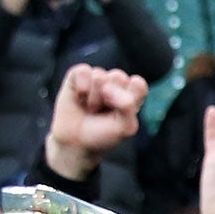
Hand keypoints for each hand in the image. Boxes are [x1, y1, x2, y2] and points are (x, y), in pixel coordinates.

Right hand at [43, 64, 147, 181]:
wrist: (76, 143)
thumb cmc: (104, 136)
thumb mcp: (124, 128)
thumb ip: (127, 106)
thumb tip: (108, 87)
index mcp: (132, 95)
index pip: (138, 84)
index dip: (129, 98)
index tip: (122, 113)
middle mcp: (115, 83)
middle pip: (118, 76)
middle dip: (110, 98)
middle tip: (103, 113)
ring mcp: (97, 78)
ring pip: (99, 76)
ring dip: (94, 98)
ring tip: (91, 109)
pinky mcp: (78, 75)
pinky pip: (83, 71)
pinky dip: (82, 87)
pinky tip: (80, 97)